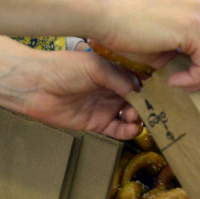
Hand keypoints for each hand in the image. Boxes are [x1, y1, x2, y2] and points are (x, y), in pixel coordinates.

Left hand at [7, 49, 143, 138]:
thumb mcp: (96, 67)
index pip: (139, 80)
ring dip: (139, 118)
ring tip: (137, 117)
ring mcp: (105, 107)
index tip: (163, 92)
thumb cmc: (63, 68)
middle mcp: (112, 89)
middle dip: (148, 105)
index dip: (151, 87)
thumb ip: (120, 78)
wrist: (36, 86)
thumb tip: (141, 90)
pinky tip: (132, 128)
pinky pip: (117, 130)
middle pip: (138, 100)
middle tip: (152, 108)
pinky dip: (127, 131)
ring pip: (131, 116)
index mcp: (114, 71)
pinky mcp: (97, 124)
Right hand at [91, 0, 199, 90]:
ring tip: (185, 85)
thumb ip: (178, 50)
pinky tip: (176, 82)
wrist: (101, 11)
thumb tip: (187, 70)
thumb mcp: (157, 39)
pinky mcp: (192, 28)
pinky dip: (195, 78)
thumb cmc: (120, 25)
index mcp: (193, 2)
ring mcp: (198, 13)